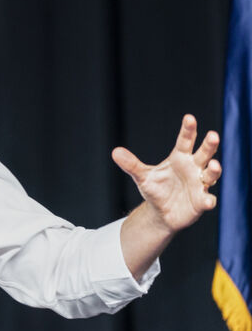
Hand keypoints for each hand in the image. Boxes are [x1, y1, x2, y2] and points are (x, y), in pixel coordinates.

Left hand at [112, 114, 220, 234]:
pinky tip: (208, 201)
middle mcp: (193, 168)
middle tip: (213, 135)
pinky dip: (209, 200)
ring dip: (214, 170)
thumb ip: (131, 164)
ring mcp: (199, 184)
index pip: (185, 141)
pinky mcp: (201, 201)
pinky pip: (207, 199)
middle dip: (209, 145)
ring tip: (214, 165)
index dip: (188, 130)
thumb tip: (115, 152)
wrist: (161, 212)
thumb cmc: (156, 189)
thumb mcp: (142, 176)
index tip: (189, 118)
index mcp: (179, 158)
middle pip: (204, 154)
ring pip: (211, 174)